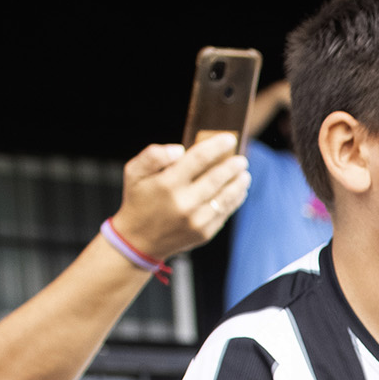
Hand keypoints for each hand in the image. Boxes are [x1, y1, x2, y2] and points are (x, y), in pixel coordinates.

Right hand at [108, 132, 249, 262]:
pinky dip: (234, 201)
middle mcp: (184, 202)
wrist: (139, 240)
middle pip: (217, 178)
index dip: (216, 146)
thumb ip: (153, 155)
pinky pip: (224, 213)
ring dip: (238, 184)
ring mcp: (196, 220)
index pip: (198, 158)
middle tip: (242, 160)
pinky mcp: (204, 233)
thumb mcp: (134, 172)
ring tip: (245, 175)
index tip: (230, 139)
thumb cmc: (138, 200)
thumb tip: (180, 149)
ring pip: (225, 197)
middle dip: (233, 166)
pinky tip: (238, 192)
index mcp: (167, 183)